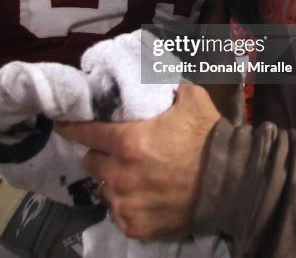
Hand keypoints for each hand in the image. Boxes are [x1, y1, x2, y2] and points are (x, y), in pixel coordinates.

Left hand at [56, 83, 220, 238]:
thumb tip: (154, 68)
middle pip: (92, 162)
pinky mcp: (136, 227)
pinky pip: (117, 213)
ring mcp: (126, 204)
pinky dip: (125, 204)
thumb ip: (166, 83)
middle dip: (101, 154)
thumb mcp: (190, 98)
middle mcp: (120, 175)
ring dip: (112, 180)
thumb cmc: (208, 138)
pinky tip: (141, 196)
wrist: (233, 183)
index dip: (72, 127)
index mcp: (128, 142)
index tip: (62, 124)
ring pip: (103, 189)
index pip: (85, 133)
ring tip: (131, 175)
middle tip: (116, 150)